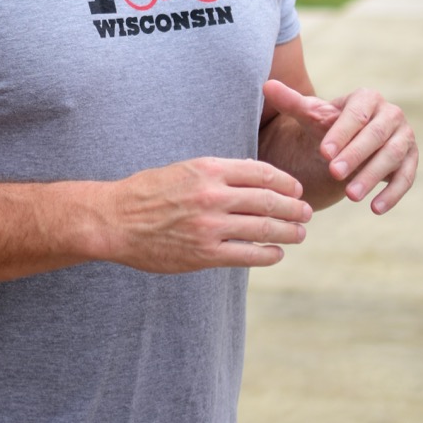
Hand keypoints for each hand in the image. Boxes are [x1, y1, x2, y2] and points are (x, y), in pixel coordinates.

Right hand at [102, 156, 311, 272]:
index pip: (261, 172)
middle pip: (268, 200)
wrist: (115, 219)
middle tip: (307, 212)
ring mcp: (209, 226)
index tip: (296, 188)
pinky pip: (247, 254)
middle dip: (294, 207)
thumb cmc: (149, 191)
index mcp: (208, 169)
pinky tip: (276, 252)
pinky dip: (268, 253)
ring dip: (288, 231)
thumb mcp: (184, 169)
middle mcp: (212, 195)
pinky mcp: (204, 253)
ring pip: (264, 228)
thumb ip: (218, 172)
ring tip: (300, 233)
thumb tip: (254, 172)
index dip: (285, 182)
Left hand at [262, 80, 417, 213]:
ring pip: (393, 156)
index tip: (323, 152)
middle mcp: (391, 114)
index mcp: (367, 98)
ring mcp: (404, 137)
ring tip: (350, 195)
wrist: (348, 143)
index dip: (341, 133)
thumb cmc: (328, 126)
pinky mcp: (411, 161)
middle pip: (377, 134)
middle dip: (356, 154)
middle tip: (333, 173)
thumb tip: (266, 85)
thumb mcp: (310, 115)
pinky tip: (375, 209)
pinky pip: (407, 177)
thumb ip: (291, 102)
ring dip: (373, 175)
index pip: (357, 114)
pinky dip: (393, 194)